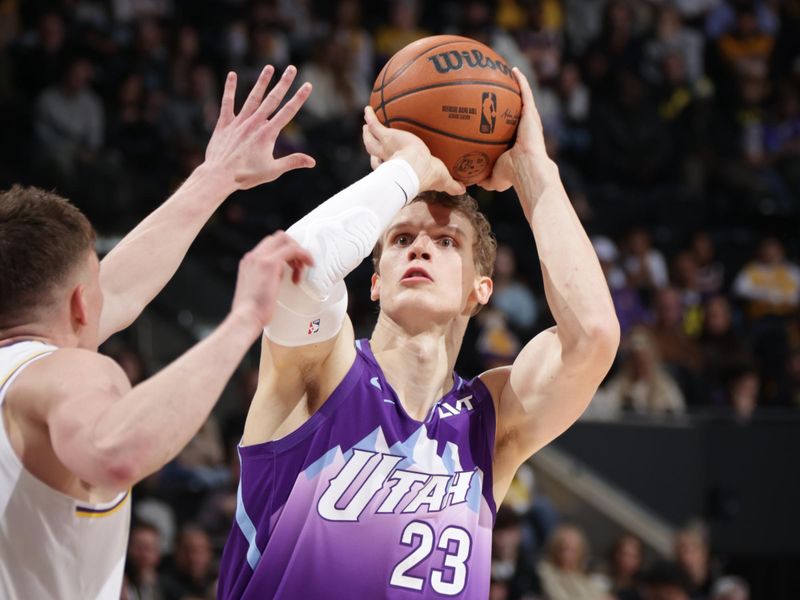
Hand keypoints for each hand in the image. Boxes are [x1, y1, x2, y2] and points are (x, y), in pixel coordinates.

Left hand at [204, 65, 314, 189]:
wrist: (219, 175)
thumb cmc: (246, 175)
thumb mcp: (273, 171)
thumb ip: (293, 162)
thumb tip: (313, 161)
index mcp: (268, 134)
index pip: (288, 112)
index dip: (299, 98)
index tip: (308, 85)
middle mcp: (254, 123)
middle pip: (272, 99)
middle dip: (284, 83)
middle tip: (292, 67)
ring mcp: (239, 122)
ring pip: (253, 97)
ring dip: (262, 81)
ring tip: (269, 67)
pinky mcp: (224, 124)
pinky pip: (227, 103)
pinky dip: (229, 89)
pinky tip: (232, 75)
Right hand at [231, 231, 313, 329]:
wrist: (246, 318)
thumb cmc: (252, 312)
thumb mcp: (258, 290)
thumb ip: (265, 280)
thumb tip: (277, 280)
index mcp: (249, 262)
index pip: (269, 245)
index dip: (284, 252)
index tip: (292, 266)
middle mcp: (253, 256)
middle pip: (278, 238)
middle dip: (293, 249)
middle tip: (298, 267)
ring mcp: (260, 258)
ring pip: (285, 240)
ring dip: (298, 253)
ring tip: (299, 273)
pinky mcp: (270, 264)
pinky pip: (293, 249)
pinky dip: (303, 254)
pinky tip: (308, 265)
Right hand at [362, 106, 464, 195]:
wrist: (417, 166)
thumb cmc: (428, 175)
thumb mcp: (442, 180)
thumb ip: (451, 185)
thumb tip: (463, 190)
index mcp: (398, 171)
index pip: (387, 169)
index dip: (384, 167)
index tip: (383, 163)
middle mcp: (388, 160)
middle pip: (375, 154)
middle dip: (372, 148)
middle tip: (371, 141)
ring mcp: (385, 147)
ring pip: (371, 141)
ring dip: (367, 134)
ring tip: (366, 126)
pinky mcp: (387, 136)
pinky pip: (375, 124)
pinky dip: (370, 116)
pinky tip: (367, 109)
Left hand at [480, 67, 548, 191]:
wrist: (526, 169)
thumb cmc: (512, 175)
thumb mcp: (493, 177)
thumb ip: (483, 176)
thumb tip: (472, 180)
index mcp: (515, 140)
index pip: (506, 126)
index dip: (499, 116)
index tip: (489, 108)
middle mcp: (523, 127)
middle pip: (514, 108)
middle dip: (506, 97)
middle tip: (494, 86)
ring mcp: (529, 119)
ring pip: (522, 97)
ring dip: (515, 84)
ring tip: (505, 71)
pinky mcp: (532, 113)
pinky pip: (526, 93)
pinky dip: (521, 81)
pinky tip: (514, 70)